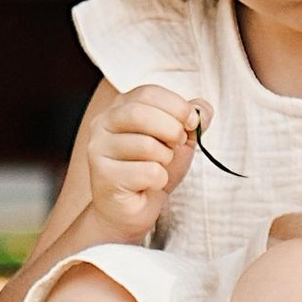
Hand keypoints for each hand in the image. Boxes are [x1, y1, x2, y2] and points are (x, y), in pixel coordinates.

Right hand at [85, 84, 202, 237]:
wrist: (132, 208)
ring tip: (160, 166)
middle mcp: (103, 123)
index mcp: (121, 107)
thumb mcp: (178, 139)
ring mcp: (98, 149)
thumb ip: (192, 120)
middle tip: (178, 144)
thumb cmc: (152, 168)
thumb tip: (203, 110)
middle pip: (140, 113)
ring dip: (165, 158)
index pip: (148, 92)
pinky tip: (149, 184)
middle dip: (172, 129)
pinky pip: (146, 172)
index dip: (177, 106)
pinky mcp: (103, 175)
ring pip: (145, 145)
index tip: (192, 122)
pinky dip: (159, 179)